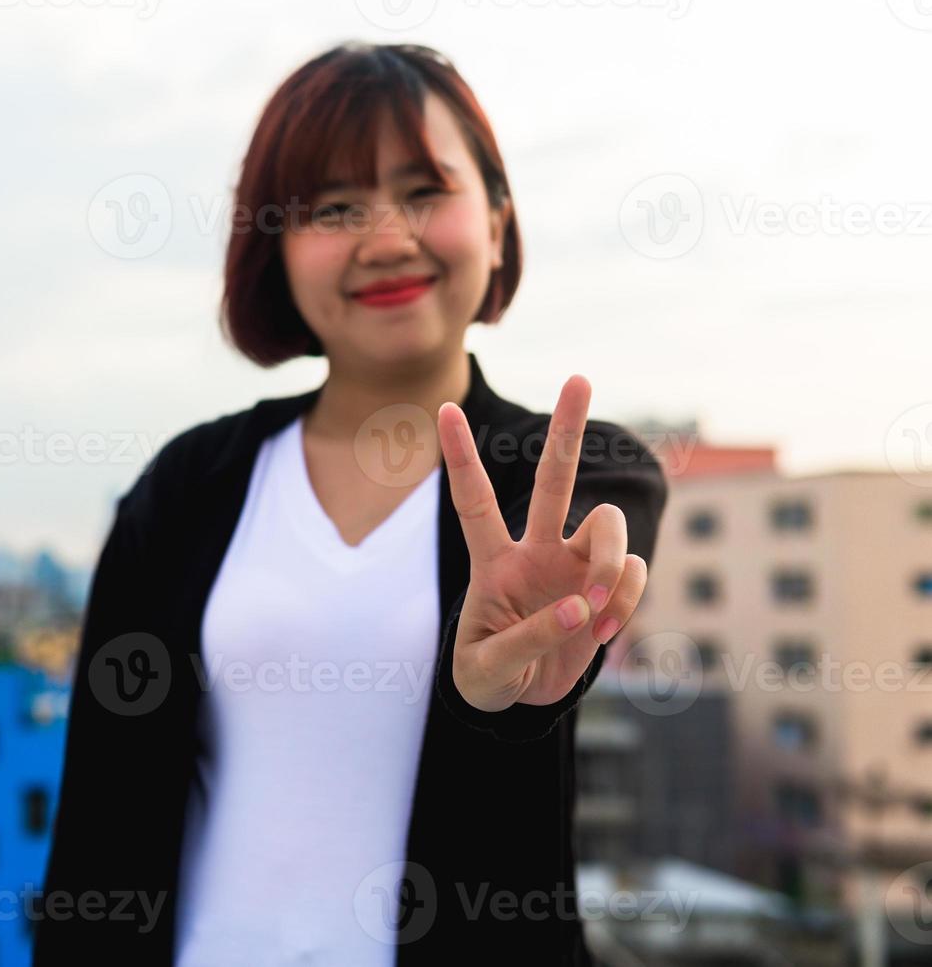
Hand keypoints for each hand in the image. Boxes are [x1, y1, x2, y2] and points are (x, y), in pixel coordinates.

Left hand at [437, 375, 648, 710]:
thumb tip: (580, 608)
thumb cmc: (487, 676)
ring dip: (612, 565)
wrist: (520, 699)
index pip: (473, 501)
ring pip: (608, 526)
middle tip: (579, 377)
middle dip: (567, 430)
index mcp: (492, 562)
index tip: (443, 407)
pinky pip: (633, 572)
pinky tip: (606, 631)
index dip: (461, 457)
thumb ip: (525, 640)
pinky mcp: (610, 588)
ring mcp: (576, 565)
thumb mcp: (485, 670)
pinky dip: (628, 601)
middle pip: (556, 480)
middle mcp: (537, 550)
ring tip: (598, 612)